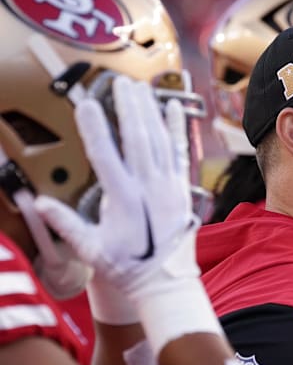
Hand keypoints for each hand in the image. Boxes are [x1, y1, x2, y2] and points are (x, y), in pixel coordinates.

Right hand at [34, 75, 197, 298]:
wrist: (168, 282)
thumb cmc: (128, 268)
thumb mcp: (91, 251)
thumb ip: (66, 225)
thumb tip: (38, 202)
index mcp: (124, 202)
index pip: (106, 158)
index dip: (95, 130)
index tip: (85, 104)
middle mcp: (150, 189)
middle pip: (138, 140)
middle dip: (128, 108)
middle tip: (119, 82)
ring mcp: (170, 187)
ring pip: (160, 141)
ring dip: (149, 112)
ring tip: (138, 87)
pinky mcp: (183, 188)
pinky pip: (181, 152)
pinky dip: (178, 129)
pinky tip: (174, 106)